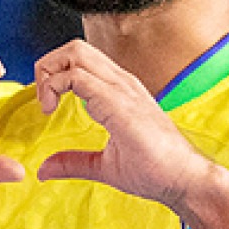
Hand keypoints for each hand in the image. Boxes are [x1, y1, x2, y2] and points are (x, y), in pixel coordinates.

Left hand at [33, 40, 213, 206]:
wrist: (185, 180)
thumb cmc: (156, 171)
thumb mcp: (105, 166)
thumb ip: (74, 162)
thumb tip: (44, 169)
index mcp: (121, 91)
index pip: (81, 60)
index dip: (55, 75)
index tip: (47, 107)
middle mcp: (122, 83)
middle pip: (75, 48)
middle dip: (47, 66)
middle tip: (42, 100)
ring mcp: (122, 90)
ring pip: (75, 54)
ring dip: (49, 73)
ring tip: (46, 104)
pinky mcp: (119, 103)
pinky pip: (78, 77)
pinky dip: (55, 87)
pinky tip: (51, 110)